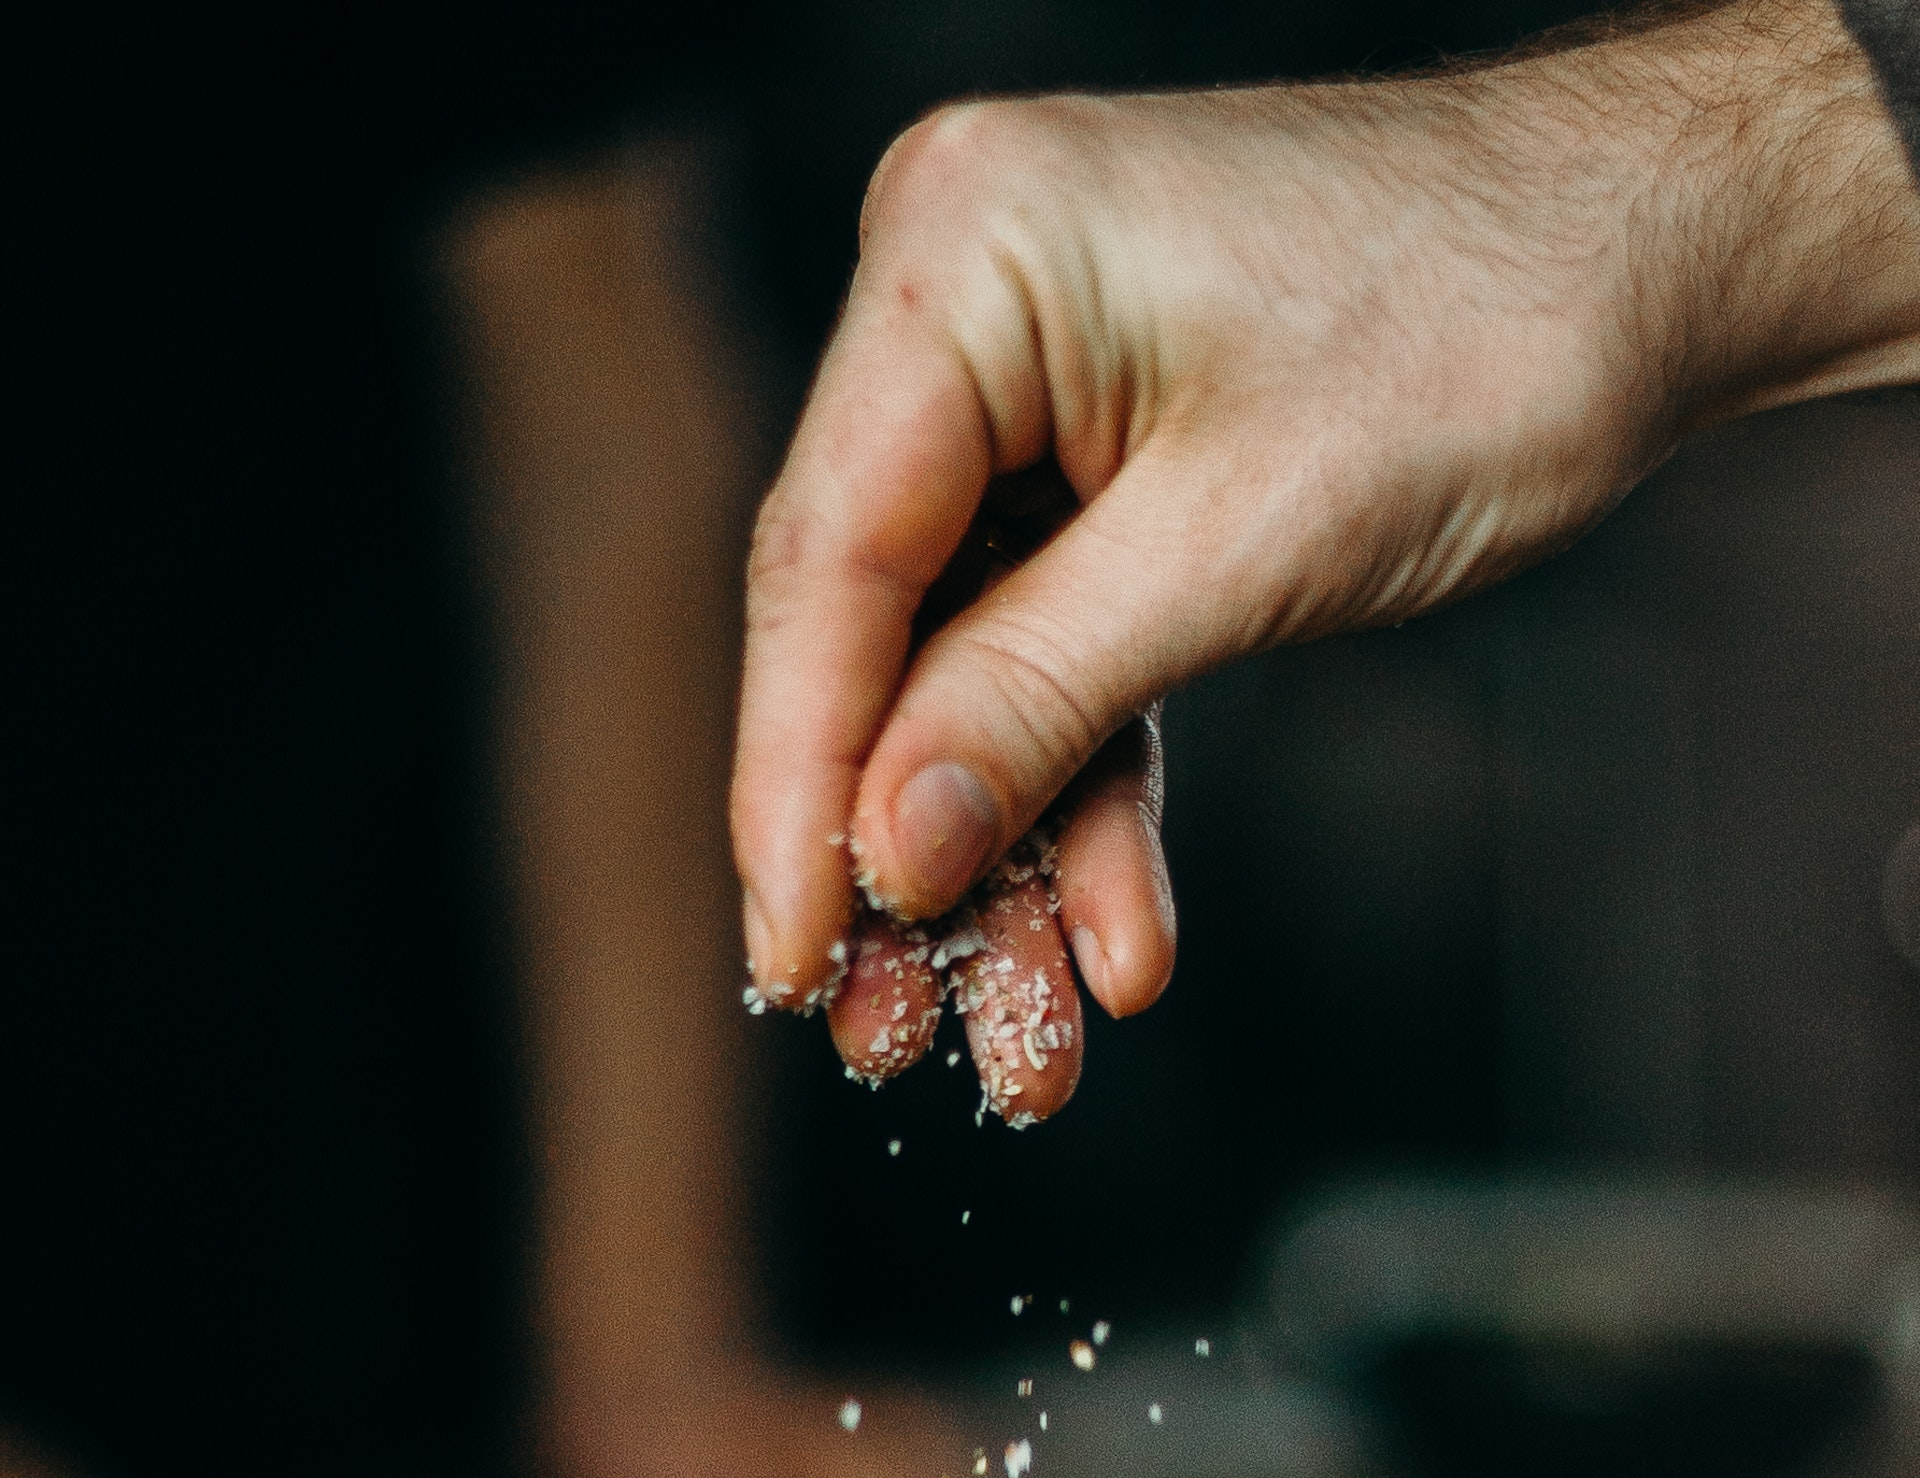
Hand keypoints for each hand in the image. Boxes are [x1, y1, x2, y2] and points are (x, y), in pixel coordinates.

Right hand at [732, 0, 1919, 1055]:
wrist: (1644, 256)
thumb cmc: (1488, 324)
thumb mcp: (1244, 543)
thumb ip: (1036, 695)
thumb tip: (887, 851)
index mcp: (962, 259)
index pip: (827, 558)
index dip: (800, 777)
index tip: (794, 950)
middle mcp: (962, 302)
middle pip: (876, 621)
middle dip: (903, 842)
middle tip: (882, 1023)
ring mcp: (1024, 374)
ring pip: (969, 653)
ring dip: (1004, 846)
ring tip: (1016, 1030)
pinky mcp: (1090, 443)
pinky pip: (1058, 630)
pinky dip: (1088, 775)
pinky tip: (1113, 926)